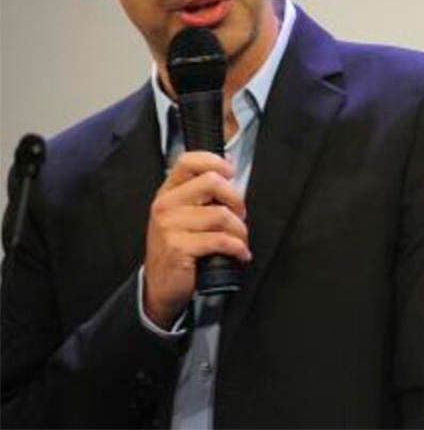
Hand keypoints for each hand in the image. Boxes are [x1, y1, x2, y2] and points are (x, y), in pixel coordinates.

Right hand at [142, 151, 249, 326]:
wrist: (161, 285)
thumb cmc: (178, 248)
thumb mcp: (183, 215)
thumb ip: (201, 193)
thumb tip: (228, 166)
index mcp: (168, 193)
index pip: (188, 161)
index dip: (215, 162)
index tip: (230, 173)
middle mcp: (166, 205)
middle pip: (212, 182)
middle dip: (236, 200)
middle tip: (239, 216)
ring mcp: (170, 226)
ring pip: (221, 215)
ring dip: (240, 230)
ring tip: (239, 240)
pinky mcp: (179, 247)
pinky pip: (221, 240)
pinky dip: (238, 248)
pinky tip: (239, 253)